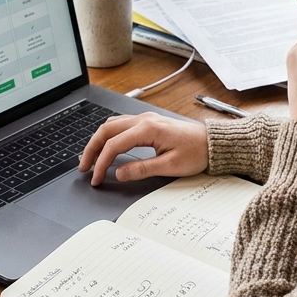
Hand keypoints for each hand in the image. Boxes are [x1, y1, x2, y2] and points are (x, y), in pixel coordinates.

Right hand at [78, 112, 208, 185]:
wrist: (212, 142)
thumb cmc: (196, 152)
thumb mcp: (170, 166)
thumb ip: (141, 170)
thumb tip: (119, 173)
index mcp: (147, 129)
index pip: (114, 145)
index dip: (101, 163)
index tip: (96, 178)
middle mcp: (143, 120)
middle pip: (106, 130)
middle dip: (92, 149)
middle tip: (84, 167)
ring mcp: (145, 119)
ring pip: (111, 125)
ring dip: (98, 140)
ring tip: (91, 158)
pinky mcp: (148, 122)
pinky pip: (121, 124)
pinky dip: (109, 135)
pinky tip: (106, 145)